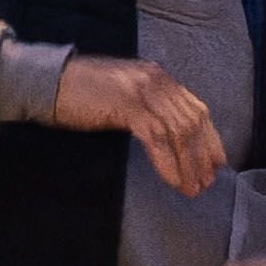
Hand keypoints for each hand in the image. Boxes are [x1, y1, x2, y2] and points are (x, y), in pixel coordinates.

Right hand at [49, 54, 224, 195]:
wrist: (48, 82)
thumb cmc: (82, 94)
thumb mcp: (125, 95)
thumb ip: (149, 108)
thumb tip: (173, 138)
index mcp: (158, 77)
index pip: (196, 108)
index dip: (210, 137)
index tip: (217, 162)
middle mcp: (156, 80)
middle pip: (192, 121)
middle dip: (203, 155)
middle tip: (206, 182)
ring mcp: (142, 90)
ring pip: (178, 131)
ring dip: (188, 163)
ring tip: (191, 187)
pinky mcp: (126, 105)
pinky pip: (156, 137)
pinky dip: (167, 162)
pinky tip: (172, 180)